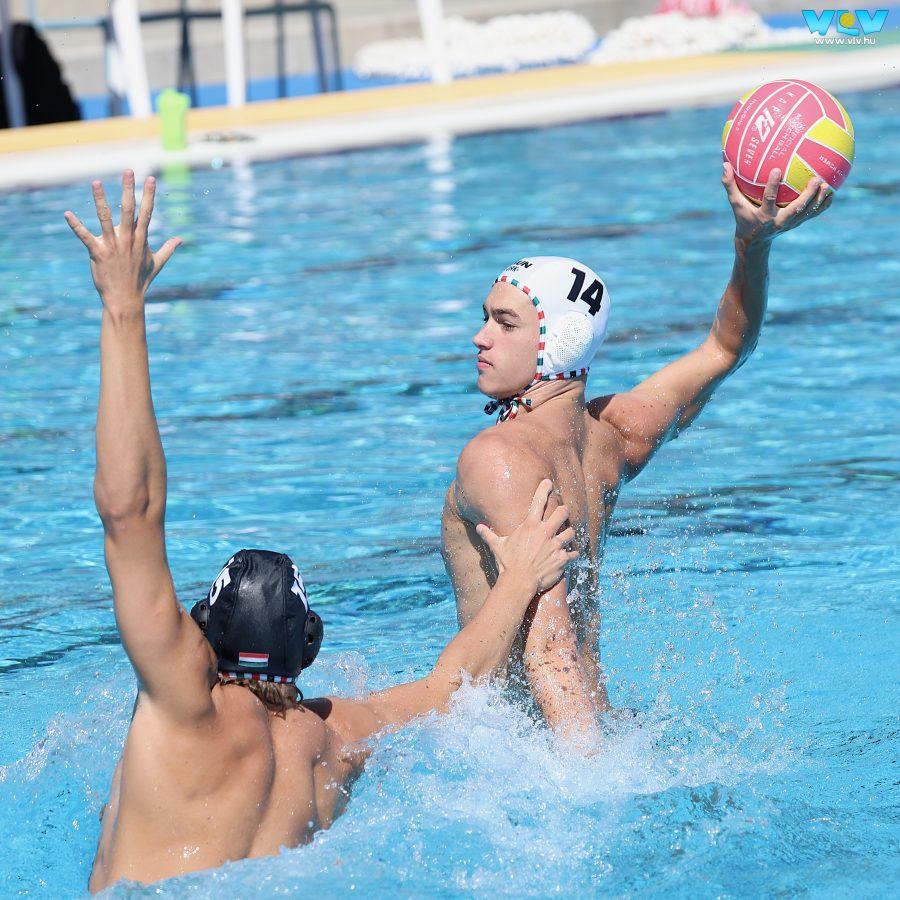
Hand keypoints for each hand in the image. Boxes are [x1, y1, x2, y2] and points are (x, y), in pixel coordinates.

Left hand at [65, 171, 180, 313]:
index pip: (146, 213)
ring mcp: (113, 247)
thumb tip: (180, 240)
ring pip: (106, 219)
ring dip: (101, 200)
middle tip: (128, 171)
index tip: (150, 179)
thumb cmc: (140, 281)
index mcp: (141, 240)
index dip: (149, 195)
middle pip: (129, 210)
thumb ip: (168, 249)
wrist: (126, 299)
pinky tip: (67, 214)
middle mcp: (128, 240)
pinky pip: (85, 237)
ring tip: (96, 183)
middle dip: (128, 189)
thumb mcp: (157, 264)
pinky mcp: (98, 254)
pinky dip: (76, 226)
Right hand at [476, 479, 577, 595]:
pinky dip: (573, 554)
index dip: (544, 488)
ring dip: (569, 533)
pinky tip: (571, 555)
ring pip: (571, 532)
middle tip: (563, 513)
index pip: (538, 501)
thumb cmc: (507, 563)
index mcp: (530, 525)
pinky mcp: (562, 559)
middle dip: (564, 511)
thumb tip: (478, 527)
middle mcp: (545, 532)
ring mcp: (555, 545)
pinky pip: (574, 553)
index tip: (548, 482)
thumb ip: (489, 534)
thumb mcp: (497, 546)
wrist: (519, 582)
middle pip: (562, 512)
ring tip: (567, 536)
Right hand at [722, 162, 832, 247]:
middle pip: (796, 208)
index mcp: (763, 216)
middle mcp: (779, 221)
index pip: (768, 200)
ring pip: (808, 212)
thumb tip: (725, 165)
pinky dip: (823, 205)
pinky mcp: (797, 224)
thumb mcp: (736, 204)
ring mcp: (790, 224)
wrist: (754, 242)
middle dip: (807, 195)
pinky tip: (831, 193)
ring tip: (828, 185)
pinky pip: (813, 214)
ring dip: (819, 199)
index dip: (772, 186)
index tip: (776, 171)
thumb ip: (730, 185)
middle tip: (816, 179)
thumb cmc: (744, 218)